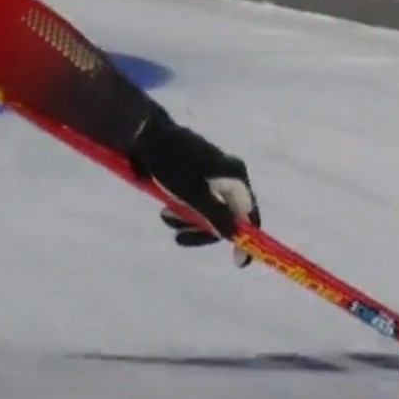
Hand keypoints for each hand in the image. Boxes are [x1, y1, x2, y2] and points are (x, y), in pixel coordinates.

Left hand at [128, 112, 260, 266]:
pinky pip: (200, 203)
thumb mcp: (192, 195)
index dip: (246, 239)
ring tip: (165, 217)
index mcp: (235, 177)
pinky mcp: (201, 177)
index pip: (249, 215)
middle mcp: (231, 177)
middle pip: (228, 216)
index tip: (238, 262)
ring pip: (211, 211)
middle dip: (203, 229)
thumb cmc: (172, 164)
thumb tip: (234, 236)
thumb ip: (215, 216)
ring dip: (189, 220)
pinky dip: (185, 210)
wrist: (149, 136)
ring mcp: (216, 177)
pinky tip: (167, 210)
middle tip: (178, 237)